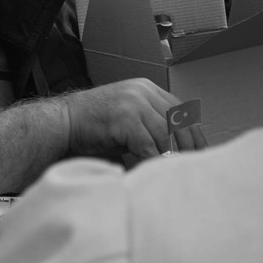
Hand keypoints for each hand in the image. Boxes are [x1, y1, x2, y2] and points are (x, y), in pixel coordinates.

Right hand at [62, 78, 208, 161]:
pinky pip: (149, 145)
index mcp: (147, 88)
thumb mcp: (128, 119)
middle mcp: (143, 91)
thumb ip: (150, 126)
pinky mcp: (125, 117)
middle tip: (191, 168)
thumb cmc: (94, 127)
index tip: (199, 153)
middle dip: (188, 147)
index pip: (181, 110)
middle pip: (178, 121)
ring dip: (171, 156)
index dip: (193, 134)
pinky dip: (154, 161)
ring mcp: (134, 102)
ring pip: (166, 134)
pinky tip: (154, 173)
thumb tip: (176, 149)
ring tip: (174, 174)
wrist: (63, 123)